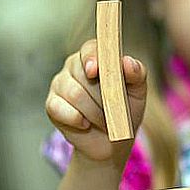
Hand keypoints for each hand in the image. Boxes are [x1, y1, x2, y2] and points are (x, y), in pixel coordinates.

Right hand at [45, 39, 147, 163]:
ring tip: (104, 121)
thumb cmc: (125, 110)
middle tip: (114, 110)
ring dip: (94, 112)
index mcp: (95, 56)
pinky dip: (76, 119)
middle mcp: (74, 66)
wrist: (112, 140)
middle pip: (82, 74)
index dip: (92, 58)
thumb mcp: (137, 92)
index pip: (90, 49)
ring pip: (75, 94)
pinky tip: (85, 124)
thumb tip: (127, 62)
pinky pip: (60, 109)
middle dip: (102, 96)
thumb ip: (136, 73)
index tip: (95, 71)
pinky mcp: (52, 104)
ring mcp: (60, 84)